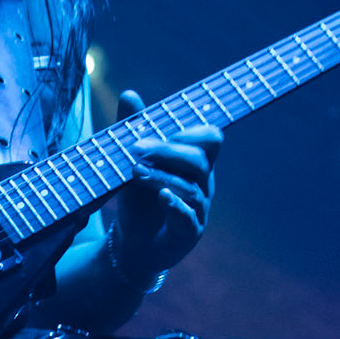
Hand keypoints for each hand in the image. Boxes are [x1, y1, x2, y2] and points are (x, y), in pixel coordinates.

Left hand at [106, 89, 221, 281]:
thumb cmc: (138, 200)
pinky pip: (189, 218)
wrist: (131, 244)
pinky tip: (162, 196)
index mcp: (195, 163)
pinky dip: (175, 206)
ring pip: (192, 188)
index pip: (210, 139)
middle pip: (200, 160)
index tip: (157, 130)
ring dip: (162, 176)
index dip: (189, 130)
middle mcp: (203, 185)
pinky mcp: (188, 234)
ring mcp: (198, 210)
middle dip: (168, 151)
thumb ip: (132, 129)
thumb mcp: (131, 163)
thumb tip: (129, 94)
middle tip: (135, 149)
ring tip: (135, 172)